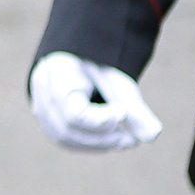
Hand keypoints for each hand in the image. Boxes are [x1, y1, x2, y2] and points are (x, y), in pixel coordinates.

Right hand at [29, 52, 162, 152]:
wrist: (80, 51)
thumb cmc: (99, 61)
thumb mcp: (119, 78)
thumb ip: (135, 106)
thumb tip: (154, 136)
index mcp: (56, 72)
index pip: (73, 113)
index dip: (102, 121)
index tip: (123, 112)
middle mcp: (41, 90)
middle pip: (68, 129)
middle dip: (103, 138)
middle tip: (132, 139)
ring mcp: (40, 105)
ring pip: (65, 138)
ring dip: (98, 143)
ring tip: (127, 140)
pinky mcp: (46, 118)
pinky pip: (66, 138)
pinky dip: (90, 142)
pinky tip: (112, 138)